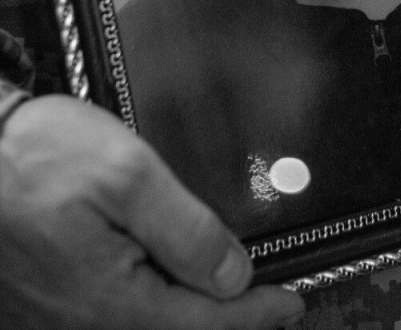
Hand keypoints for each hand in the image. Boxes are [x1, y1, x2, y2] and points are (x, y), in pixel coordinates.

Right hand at [0, 95, 303, 328]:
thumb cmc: (38, 156)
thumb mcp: (126, 175)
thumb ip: (186, 229)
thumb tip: (234, 276)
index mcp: (113, 301)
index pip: (206, 324)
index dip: (257, 314)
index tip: (294, 301)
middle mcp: (84, 325)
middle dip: (229, 323)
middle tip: (271, 306)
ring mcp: (60, 319)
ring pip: (145, 329)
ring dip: (192, 317)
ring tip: (230, 300)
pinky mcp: (43, 307)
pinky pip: (113, 317)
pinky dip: (154, 309)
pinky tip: (169, 287)